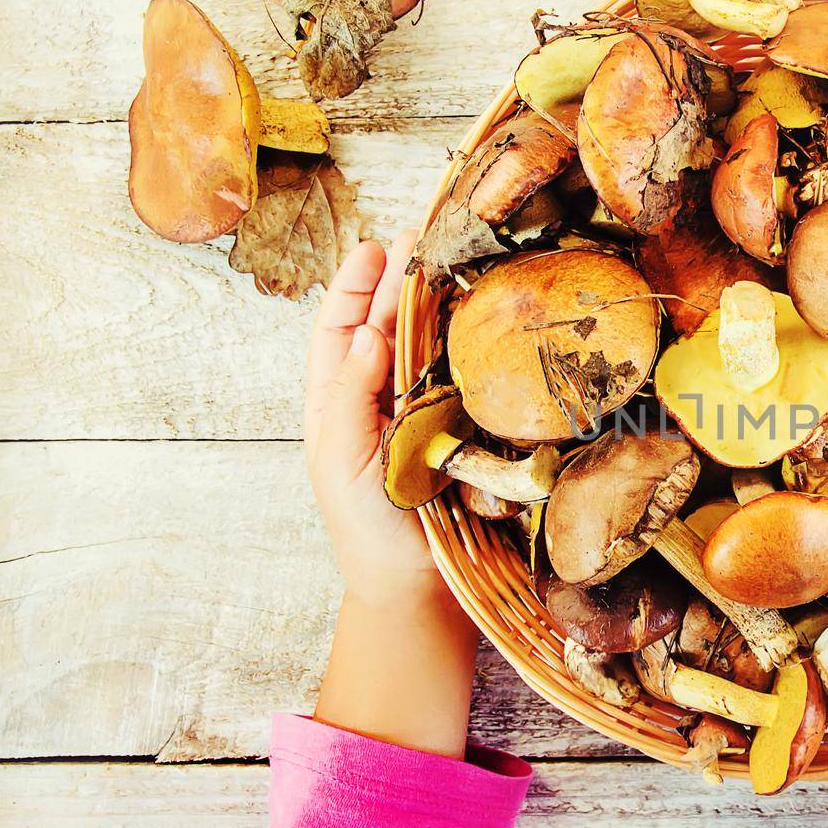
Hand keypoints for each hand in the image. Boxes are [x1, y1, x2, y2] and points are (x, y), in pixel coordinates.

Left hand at [305, 229, 448, 610]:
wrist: (419, 586)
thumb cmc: (368, 528)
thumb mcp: (342, 461)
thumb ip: (349, 398)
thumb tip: (363, 333)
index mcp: (340, 403)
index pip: (341, 330)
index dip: (356, 288)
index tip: (375, 249)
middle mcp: (384, 400)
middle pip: (391, 328)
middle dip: (404, 282)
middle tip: (423, 240)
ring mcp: (427, 413)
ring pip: (431, 348)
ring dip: (442, 307)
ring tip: (457, 267)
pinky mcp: (468, 431)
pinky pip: (470, 382)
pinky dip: (475, 350)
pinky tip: (487, 324)